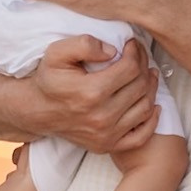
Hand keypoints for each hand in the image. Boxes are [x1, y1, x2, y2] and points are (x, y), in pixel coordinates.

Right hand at [28, 32, 160, 155]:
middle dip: (144, 66)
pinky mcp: (107, 145)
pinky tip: (153, 105)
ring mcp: (106, 134)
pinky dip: (152, 120)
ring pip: (145, 107)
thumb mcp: (57, 53)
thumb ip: (84, 44)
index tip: (132, 44)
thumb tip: (113, 51)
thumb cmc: (49, 79)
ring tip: (147, 74)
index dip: (136, 52)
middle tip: (140, 57)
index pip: (130, 68)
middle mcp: (101, 116)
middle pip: (140, 86)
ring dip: (151, 88)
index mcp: (92, 92)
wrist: (37, 110)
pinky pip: (141, 136)